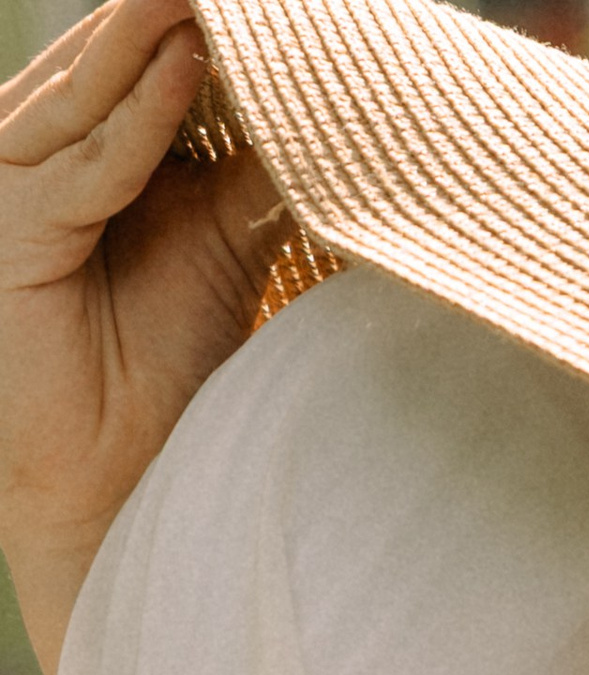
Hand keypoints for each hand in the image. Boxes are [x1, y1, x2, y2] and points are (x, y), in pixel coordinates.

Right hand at [0, 0, 280, 674]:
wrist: (109, 483)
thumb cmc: (161, 374)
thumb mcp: (225, 246)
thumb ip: (256, 175)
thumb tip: (327, 119)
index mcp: (92, 145)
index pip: (152, 55)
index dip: (211, 22)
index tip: (291, 1)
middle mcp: (47, 147)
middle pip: (122, 54)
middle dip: (185, 10)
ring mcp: (20, 179)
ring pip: (99, 88)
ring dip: (162, 33)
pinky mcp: (16, 224)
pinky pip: (89, 158)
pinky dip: (141, 114)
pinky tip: (190, 65)